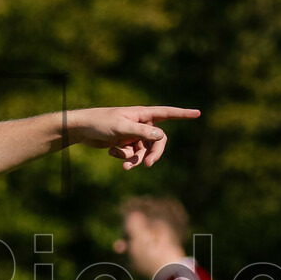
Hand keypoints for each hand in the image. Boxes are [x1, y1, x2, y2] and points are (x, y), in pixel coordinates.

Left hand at [70, 106, 200, 169]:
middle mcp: (140, 123)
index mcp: (143, 114)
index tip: (198, 113)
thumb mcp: (122, 127)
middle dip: (153, 153)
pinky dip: (123, 156)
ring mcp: (132, 134)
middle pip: (158, 140)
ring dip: (135, 159)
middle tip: (147, 165)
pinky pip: (131, 154)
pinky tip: (111, 151)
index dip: (183, 114)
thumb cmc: (101, 123)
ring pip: (143, 151)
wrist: (81, 129)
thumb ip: (142, 132)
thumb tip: (162, 136)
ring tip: (124, 166)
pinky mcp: (124, 143)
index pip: (167, 113)